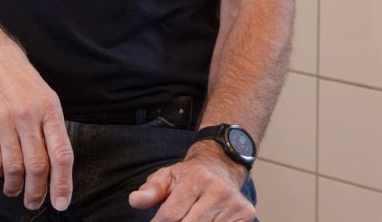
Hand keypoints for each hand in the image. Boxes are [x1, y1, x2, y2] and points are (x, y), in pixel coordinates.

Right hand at [0, 27, 73, 211]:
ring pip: (14, 168)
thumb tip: (55, 161)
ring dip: (15, 187)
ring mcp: (4, 119)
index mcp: (49, 106)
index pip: (62, 153)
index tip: (61, 203)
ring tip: (14, 191)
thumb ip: (48, 123)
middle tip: (33, 203)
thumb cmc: (14, 72)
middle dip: (37, 192)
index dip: (63, 183)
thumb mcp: (41, 91)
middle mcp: (29, 114)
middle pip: (38, 166)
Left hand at [128, 143, 254, 221]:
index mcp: (195, 178)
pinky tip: (203, 221)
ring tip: (187, 218)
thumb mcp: (167, 176)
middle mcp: (218, 190)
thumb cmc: (190, 175)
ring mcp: (234, 203)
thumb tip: (134, 200)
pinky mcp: (246, 214)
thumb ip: (151, 190)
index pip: (172, 215)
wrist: (221, 166)